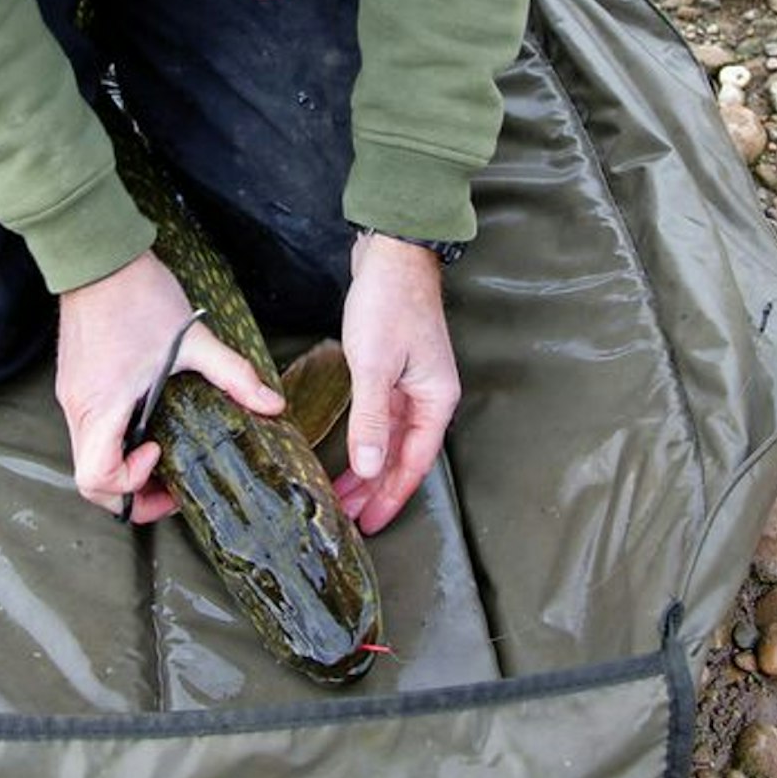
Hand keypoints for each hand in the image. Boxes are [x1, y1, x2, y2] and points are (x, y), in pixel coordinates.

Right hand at [56, 250, 284, 524]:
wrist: (98, 256)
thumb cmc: (137, 295)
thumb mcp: (193, 339)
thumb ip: (234, 375)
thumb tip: (272, 405)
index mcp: (101, 405)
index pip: (95, 478)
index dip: (130, 485)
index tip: (162, 455)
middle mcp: (78, 407)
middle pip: (89, 479)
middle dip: (130, 492)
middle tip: (169, 483)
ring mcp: (72, 396)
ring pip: (87, 456)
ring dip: (123, 466)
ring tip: (163, 454)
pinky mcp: (75, 383)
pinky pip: (89, 431)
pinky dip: (115, 442)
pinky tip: (147, 423)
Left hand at [332, 231, 460, 534]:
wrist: (391, 253)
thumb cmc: (389, 303)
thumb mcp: (375, 364)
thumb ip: (372, 418)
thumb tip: (370, 468)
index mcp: (436, 400)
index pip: (415, 463)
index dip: (391, 496)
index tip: (368, 525)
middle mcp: (429, 396)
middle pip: (403, 455)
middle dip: (376, 489)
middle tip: (346, 519)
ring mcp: (412, 382)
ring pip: (389, 438)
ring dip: (367, 466)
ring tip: (341, 494)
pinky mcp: (393, 369)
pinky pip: (381, 417)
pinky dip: (365, 438)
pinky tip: (349, 452)